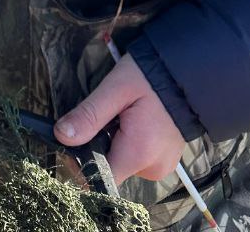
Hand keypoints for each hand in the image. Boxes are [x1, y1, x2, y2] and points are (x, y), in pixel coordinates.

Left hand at [53, 54, 185, 184]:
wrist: (187, 74)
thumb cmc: (150, 76)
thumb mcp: (115, 88)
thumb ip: (89, 114)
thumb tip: (62, 136)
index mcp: (139, 154)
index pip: (99, 176)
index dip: (82, 159)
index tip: (77, 135)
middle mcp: (152, 168)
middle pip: (110, 168)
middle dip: (99, 144)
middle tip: (106, 115)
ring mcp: (161, 166)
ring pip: (122, 162)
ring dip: (113, 142)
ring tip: (123, 115)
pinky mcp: (164, 160)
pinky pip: (136, 158)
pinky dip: (128, 142)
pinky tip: (133, 121)